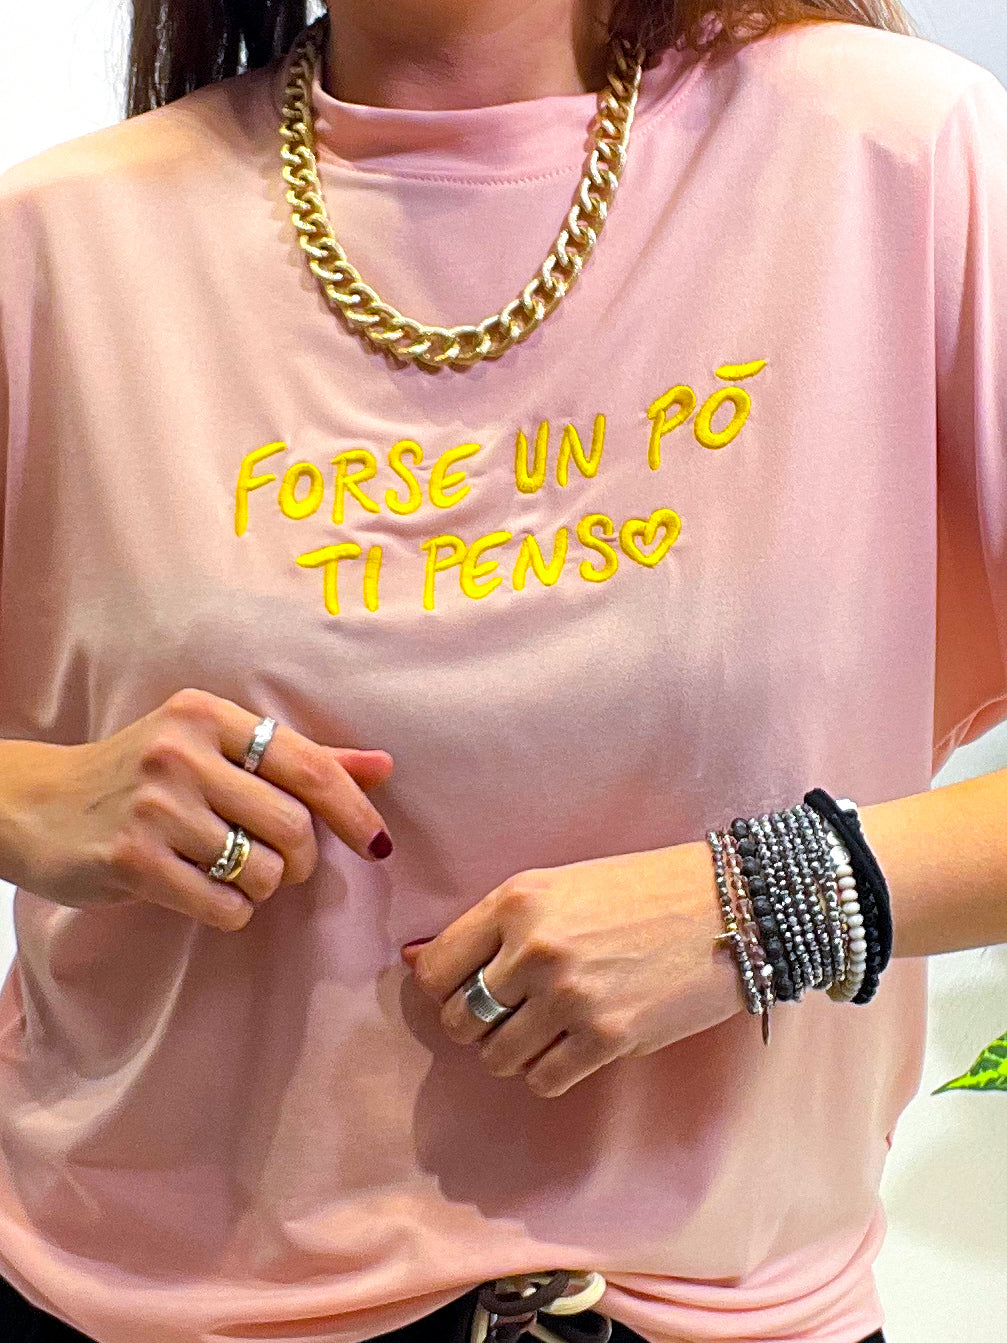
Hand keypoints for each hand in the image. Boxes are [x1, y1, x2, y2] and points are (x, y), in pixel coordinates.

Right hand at [0, 687, 393, 930]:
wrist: (34, 805)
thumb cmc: (141, 776)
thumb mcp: (212, 747)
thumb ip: (297, 757)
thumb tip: (384, 765)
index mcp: (207, 716)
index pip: (309, 763)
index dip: (355, 810)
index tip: (378, 845)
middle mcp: (182, 753)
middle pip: (294, 827)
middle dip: (302, 862)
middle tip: (282, 865)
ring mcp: (155, 807)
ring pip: (264, 872)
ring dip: (263, 888)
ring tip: (230, 872)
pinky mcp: (132, 861)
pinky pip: (225, 906)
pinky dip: (231, 911)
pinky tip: (202, 892)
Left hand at [401, 842, 748, 1097]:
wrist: (730, 906)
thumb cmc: (640, 890)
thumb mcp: (558, 886)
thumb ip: (490, 925)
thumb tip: (414, 960)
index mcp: (517, 900)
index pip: (435, 968)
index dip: (441, 988)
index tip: (462, 989)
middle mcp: (535, 948)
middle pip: (460, 1019)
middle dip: (477, 1024)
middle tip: (509, 1012)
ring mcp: (570, 995)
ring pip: (498, 1056)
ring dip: (515, 1050)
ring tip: (546, 1027)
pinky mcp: (607, 1037)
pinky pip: (543, 1079)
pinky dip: (549, 1071)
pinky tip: (572, 1045)